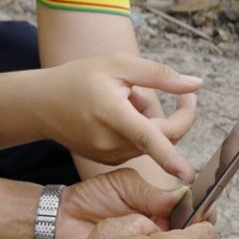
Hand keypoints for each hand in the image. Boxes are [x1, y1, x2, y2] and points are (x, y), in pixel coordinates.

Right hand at [36, 55, 198, 177]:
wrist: (42, 104)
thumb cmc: (79, 78)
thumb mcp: (118, 64)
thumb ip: (159, 75)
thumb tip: (196, 85)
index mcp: (112, 114)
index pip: (149, 139)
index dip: (171, 158)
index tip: (189, 175)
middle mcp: (111, 142)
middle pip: (161, 136)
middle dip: (173, 114)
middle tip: (178, 91)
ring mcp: (109, 155)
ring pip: (151, 140)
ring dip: (150, 120)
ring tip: (125, 99)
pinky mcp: (109, 160)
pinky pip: (138, 146)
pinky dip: (138, 130)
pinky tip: (116, 114)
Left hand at [52, 168, 192, 238]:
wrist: (61, 221)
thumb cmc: (90, 198)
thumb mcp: (122, 185)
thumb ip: (150, 191)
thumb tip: (182, 196)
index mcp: (161, 208)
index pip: (193, 211)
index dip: (203, 213)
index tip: (206, 214)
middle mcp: (161, 232)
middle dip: (197, 238)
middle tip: (193, 235)